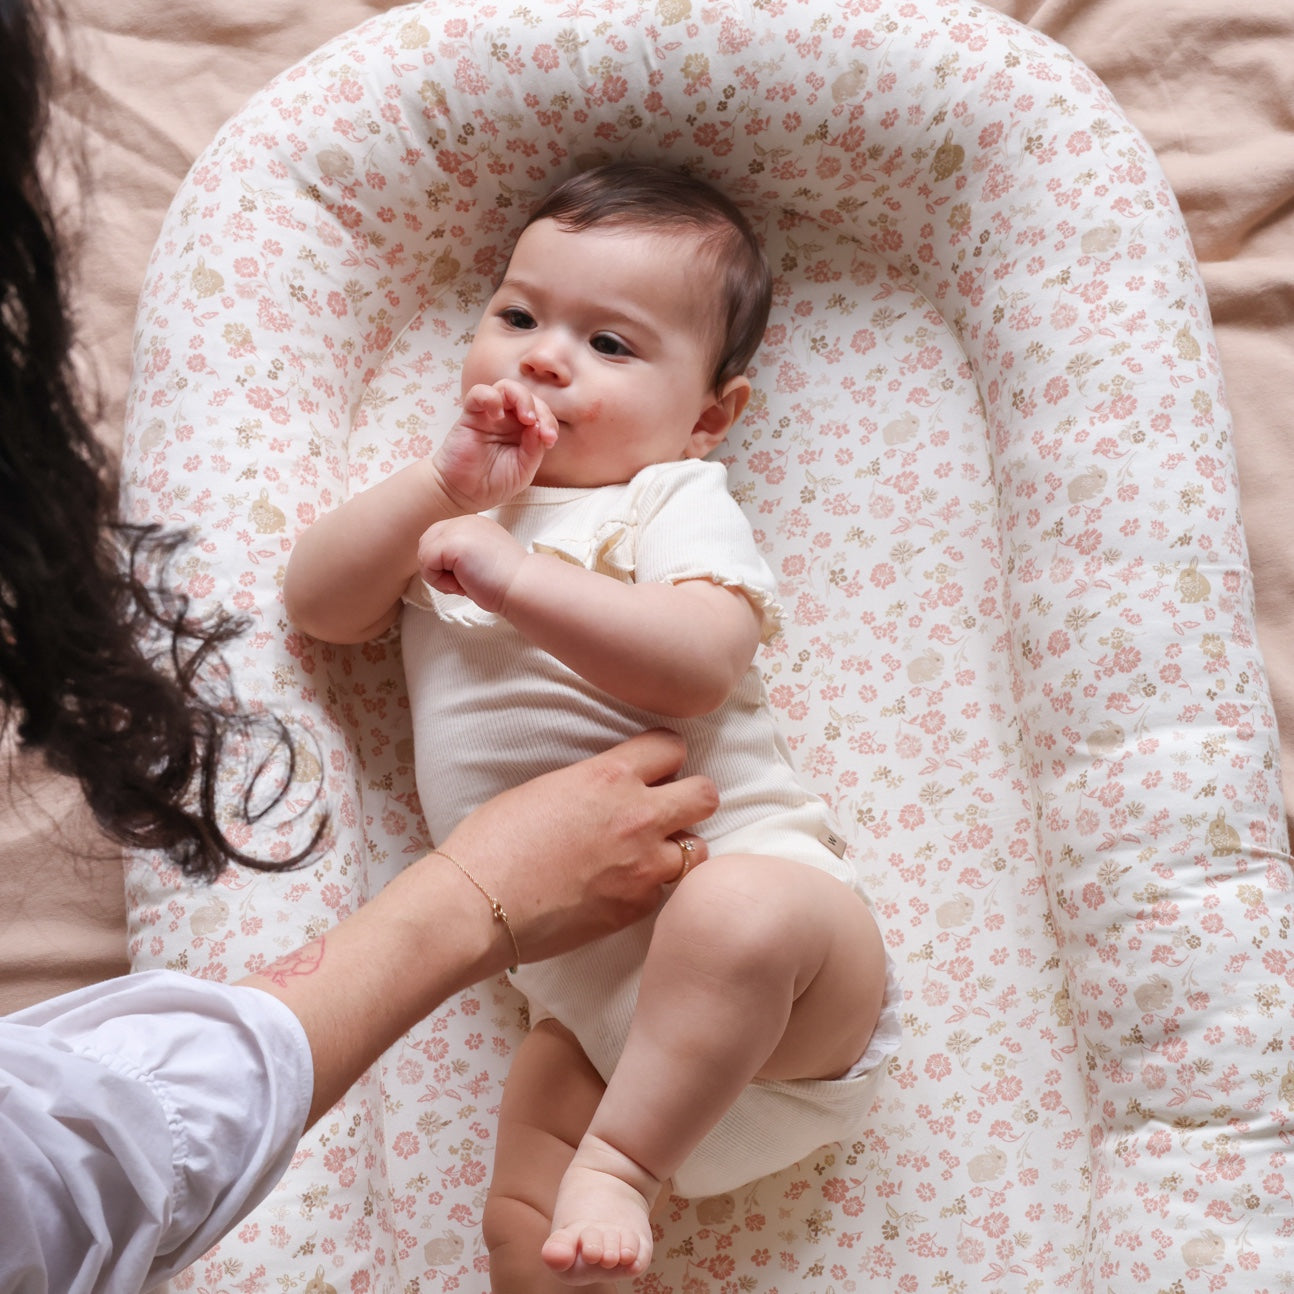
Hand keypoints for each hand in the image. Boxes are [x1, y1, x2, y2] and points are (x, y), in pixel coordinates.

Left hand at [418, 514, 526, 612]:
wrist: (522, 586)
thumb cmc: (507, 582)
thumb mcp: (481, 560)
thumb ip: (461, 555)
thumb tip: (438, 565)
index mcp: (474, 524)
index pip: (439, 539)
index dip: (445, 564)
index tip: (469, 577)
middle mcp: (465, 520)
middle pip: (427, 543)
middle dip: (438, 568)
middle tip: (463, 583)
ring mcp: (458, 528)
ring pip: (425, 553)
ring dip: (438, 576)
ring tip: (463, 584)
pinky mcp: (451, 543)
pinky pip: (427, 562)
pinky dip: (438, 581)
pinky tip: (462, 585)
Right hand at [432, 379, 558, 512]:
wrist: (464, 495)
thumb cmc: (494, 483)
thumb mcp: (523, 470)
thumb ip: (534, 449)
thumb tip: (539, 426)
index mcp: (524, 431)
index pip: (542, 413)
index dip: (549, 422)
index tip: (549, 440)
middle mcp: (508, 419)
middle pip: (528, 397)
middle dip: (541, 410)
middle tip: (542, 431)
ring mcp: (489, 415)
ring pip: (507, 388)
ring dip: (522, 398)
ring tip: (526, 419)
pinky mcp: (471, 415)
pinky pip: (479, 393)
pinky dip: (491, 397)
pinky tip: (497, 415)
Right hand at [438, 730, 717, 962]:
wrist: (476, 903)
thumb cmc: (492, 841)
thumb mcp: (547, 788)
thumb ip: (593, 786)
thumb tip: (610, 792)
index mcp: (610, 776)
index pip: (672, 747)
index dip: (666, 758)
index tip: (656, 769)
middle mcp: (638, 816)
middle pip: (705, 795)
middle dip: (690, 799)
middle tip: (668, 810)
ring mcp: (642, 866)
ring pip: (697, 850)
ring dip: (677, 849)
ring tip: (647, 855)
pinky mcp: (635, 908)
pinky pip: (663, 892)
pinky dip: (649, 889)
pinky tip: (620, 889)